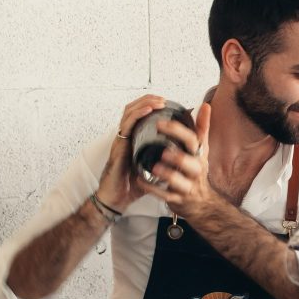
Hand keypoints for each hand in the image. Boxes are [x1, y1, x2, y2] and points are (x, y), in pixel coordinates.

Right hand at [97, 95, 167, 211]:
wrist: (117, 198)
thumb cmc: (132, 185)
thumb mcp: (152, 169)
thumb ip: (162, 160)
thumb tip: (180, 157)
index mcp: (133, 140)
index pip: (139, 115)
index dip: (150, 106)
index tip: (166, 103)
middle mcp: (126, 136)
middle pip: (133, 109)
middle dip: (148, 100)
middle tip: (164, 99)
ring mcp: (121, 139)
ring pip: (129, 112)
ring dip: (145, 104)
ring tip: (159, 101)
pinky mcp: (119, 145)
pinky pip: (126, 125)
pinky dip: (137, 115)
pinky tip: (148, 110)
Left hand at [137, 103, 216, 218]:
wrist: (202, 203)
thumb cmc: (196, 172)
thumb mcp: (202, 150)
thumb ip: (202, 128)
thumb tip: (205, 105)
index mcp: (198, 155)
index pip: (192, 140)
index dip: (176, 131)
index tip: (159, 123)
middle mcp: (195, 170)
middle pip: (188, 161)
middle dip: (176, 156)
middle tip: (161, 150)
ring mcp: (186, 186)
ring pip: (176, 180)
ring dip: (164, 173)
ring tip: (153, 167)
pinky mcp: (177, 199)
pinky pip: (163, 194)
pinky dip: (151, 188)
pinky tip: (140, 180)